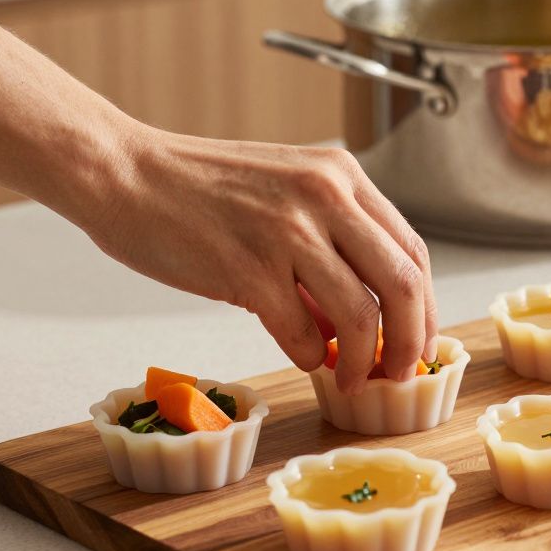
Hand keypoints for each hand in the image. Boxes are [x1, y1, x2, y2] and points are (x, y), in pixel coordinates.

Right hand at [84, 125, 436, 394]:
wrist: (124, 172)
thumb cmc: (198, 187)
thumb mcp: (285, 193)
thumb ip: (331, 246)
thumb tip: (362, 320)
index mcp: (341, 175)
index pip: (412, 249)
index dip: (426, 306)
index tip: (419, 341)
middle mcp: (324, 196)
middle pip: (403, 284)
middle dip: (410, 341)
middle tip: (400, 372)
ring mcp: (287, 231)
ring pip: (362, 315)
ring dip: (361, 361)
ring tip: (351, 379)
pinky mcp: (247, 268)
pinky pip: (301, 332)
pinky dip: (309, 356)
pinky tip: (303, 357)